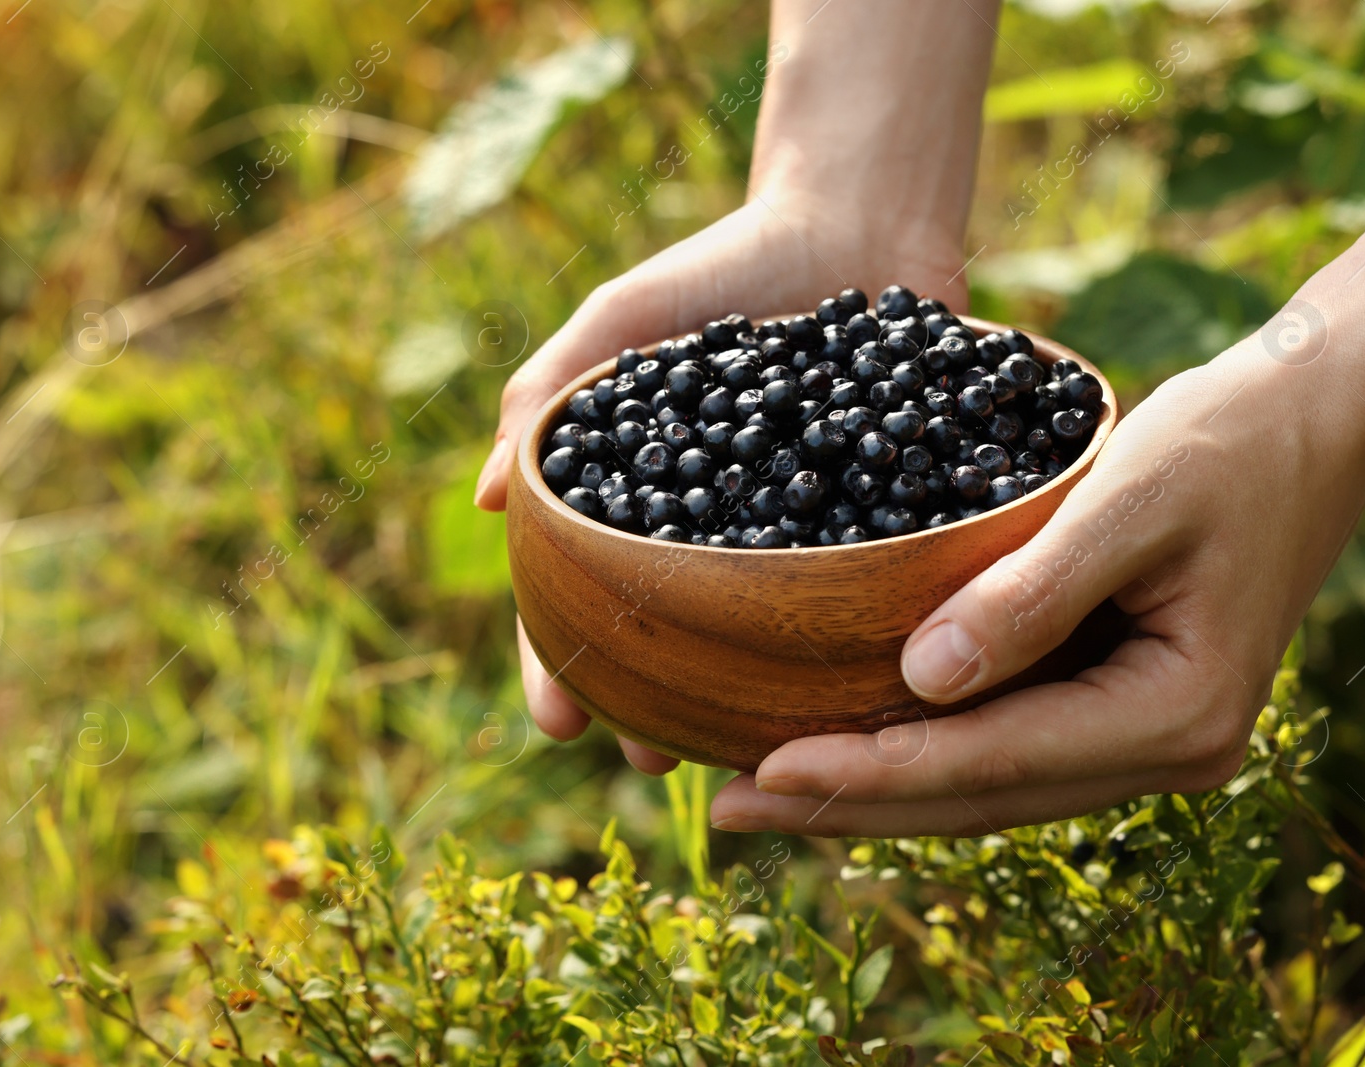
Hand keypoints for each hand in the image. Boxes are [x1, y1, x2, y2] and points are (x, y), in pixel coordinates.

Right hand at [477, 195, 968, 773]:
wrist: (854, 227)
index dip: (557, 662)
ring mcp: (799, 543)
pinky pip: (854, 603)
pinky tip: (836, 698)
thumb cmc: (723, 269)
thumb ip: (546, 394)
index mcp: (646, 503)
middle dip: (648, 711)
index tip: (556, 719)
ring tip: (739, 750)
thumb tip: (482, 500)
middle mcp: (717, 539)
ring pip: (757, 647)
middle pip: (665, 643)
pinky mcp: (882, 532)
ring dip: (737, 707)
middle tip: (651, 759)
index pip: (579, 596)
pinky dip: (839, 652)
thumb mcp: (624, 319)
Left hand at [709, 338, 1364, 834]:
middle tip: (729, 807)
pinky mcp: (1123, 705)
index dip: (873, 770)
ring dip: (877, 791)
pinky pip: (1006, 747)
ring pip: (987, 786)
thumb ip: (1030, 595)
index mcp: (1177, 712)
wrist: (1311, 421)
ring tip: (763, 791)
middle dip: (850, 804)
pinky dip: (923, 752)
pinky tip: (848, 746)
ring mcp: (1148, 737)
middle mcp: (1169, 750)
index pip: (994, 759)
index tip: (764, 770)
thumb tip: (920, 683)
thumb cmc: (1229, 443)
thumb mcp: (1129, 501)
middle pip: (980, 797)